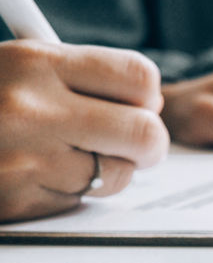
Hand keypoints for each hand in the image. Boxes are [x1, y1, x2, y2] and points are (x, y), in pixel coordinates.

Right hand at [0, 41, 166, 222]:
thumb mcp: (17, 67)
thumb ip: (78, 78)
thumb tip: (148, 104)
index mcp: (36, 62)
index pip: (139, 78)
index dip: (147, 97)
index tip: (140, 104)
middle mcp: (30, 109)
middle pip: (144, 134)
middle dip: (147, 144)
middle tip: (136, 145)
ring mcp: (24, 159)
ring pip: (115, 175)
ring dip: (103, 171)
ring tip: (63, 155)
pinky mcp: (14, 199)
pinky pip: (75, 200)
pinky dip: (65, 192)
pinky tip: (33, 174)